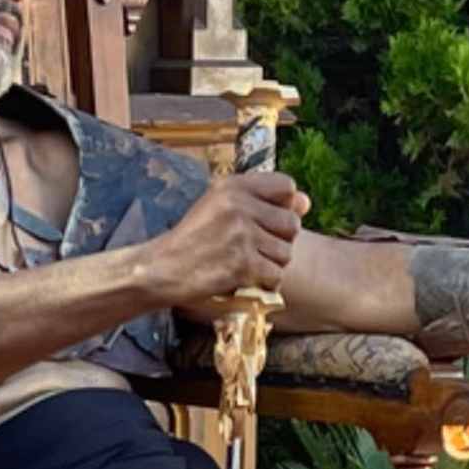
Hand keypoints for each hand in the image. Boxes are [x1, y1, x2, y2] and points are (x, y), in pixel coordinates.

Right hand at [146, 164, 306, 310]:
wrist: (163, 268)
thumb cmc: (195, 238)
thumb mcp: (220, 205)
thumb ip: (264, 201)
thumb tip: (306, 202)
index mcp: (234, 185)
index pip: (287, 186)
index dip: (285, 206)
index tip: (266, 220)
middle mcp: (238, 205)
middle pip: (291, 223)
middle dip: (279, 240)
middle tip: (252, 248)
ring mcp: (241, 235)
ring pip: (286, 252)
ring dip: (271, 264)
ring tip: (244, 263)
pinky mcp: (242, 264)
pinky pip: (276, 275)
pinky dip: (264, 283)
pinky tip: (245, 278)